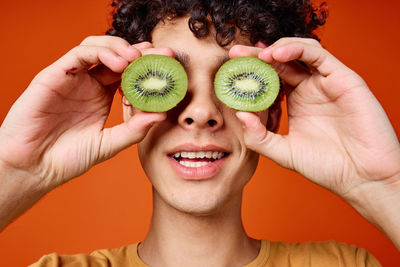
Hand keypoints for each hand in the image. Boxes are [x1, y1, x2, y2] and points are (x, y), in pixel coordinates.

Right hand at [0, 36, 168, 189]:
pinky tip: (119, 63)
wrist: (34, 168)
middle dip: (142, 53)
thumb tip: (161, 115)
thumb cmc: (67, 158)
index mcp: (102, 95)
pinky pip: (79, 54)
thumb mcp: (108, 145)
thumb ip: (133, 131)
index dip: (148, 67)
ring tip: (139, 59)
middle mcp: (89, 83)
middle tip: (165, 55)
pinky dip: (101, 53)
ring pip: (98, 48)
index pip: (129, 73)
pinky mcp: (54, 75)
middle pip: (118, 56)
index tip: (170, 66)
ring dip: (121, 48)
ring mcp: (72, 78)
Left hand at [230, 37, 399, 199]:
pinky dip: (297, 49)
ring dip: (276, 49)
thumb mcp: (283, 152)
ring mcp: (325, 83)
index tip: (229, 72)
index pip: (269, 79)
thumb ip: (258, 137)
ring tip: (257, 56)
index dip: (250, 73)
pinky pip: (318, 55)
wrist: (362, 177)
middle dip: (256, 56)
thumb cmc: (327, 167)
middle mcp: (309, 89)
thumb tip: (238, 114)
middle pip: (280, 63)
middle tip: (234, 54)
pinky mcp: (343, 78)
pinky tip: (276, 55)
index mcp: (296, 102)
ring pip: (298, 53)